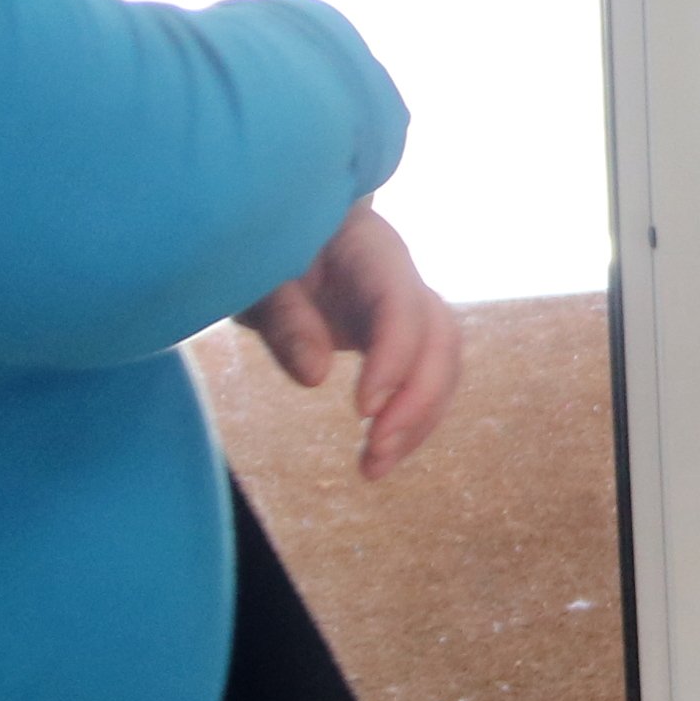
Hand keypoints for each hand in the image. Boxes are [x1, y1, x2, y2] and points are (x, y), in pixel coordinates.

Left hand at [239, 200, 462, 478]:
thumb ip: (284, 320)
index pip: (402, 305)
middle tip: (373, 454)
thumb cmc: (260, 249)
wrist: (274, 231)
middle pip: (440, 338)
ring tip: (373, 468)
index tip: (361, 411)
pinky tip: (378, 453)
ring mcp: (406, 307)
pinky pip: (424, 377)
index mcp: (370, 251)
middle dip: (417, 401)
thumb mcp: (257, 280)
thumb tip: (315, 376)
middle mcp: (401, 278)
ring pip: (442, 364)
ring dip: (419, 421)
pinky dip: (410, 419)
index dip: (393, 358)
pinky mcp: (399, 336)